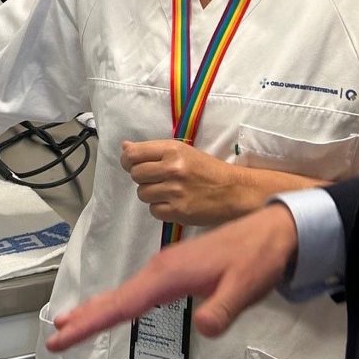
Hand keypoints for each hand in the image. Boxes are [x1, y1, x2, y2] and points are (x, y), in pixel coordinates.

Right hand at [46, 200, 296, 351]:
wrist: (273, 231)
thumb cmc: (258, 259)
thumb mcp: (245, 288)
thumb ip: (222, 309)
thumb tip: (204, 329)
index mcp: (169, 275)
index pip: (122, 305)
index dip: (90, 323)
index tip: (62, 336)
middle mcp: (160, 269)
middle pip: (115, 298)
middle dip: (84, 317)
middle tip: (53, 337)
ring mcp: (166, 268)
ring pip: (124, 293)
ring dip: (97, 310)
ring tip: (70, 324)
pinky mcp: (175, 271)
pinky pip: (138, 291)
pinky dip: (119, 302)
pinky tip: (115, 309)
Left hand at [121, 138, 240, 225]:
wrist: (234, 191)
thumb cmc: (208, 169)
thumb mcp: (183, 152)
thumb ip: (153, 150)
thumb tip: (124, 147)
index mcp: (173, 150)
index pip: (133, 154)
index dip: (128, 160)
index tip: (132, 164)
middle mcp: (172, 169)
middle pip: (135, 174)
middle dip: (143, 178)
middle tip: (158, 179)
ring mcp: (175, 191)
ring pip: (142, 194)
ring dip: (151, 194)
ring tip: (168, 191)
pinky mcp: (178, 211)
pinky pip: (153, 210)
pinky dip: (160, 208)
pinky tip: (174, 203)